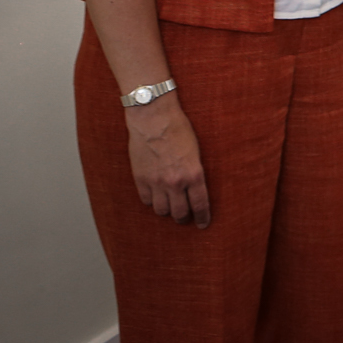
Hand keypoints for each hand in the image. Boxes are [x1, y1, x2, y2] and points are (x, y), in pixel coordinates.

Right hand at [125, 98, 209, 226]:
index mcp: (194, 174)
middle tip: (184, 216)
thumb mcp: (196, 151)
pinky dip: (151, 200)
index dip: (202, 218)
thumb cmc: (179, 130)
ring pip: (161, 210)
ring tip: (169, 204)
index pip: (200, 205)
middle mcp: (175, 182)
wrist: (153, 118)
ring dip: (166, 209)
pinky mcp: (140, 179)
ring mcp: (156, 182)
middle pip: (179, 213)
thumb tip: (194, 189)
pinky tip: (154, 195)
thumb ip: (195, 172)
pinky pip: (146, 200)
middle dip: (183, 217)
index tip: (202, 224)